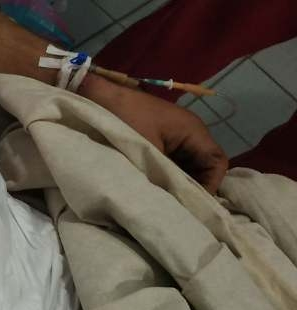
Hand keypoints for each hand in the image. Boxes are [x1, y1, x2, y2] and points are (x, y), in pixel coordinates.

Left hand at [79, 75, 228, 193]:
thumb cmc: (123, 120)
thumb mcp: (145, 151)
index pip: (216, 162)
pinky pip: (168, 162)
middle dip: (192, 189)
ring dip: (176, 184)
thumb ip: (164, 178)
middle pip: (202, 167)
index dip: (210, 186)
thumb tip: (174, 205)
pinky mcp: (154, 140)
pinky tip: (152, 192)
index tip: (192, 207)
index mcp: (192, 130)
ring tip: (165, 205)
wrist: (95, 96)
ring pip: (184, 167)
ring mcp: (170, 136)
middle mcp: (187, 132)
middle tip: (178, 211)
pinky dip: (163, 177)